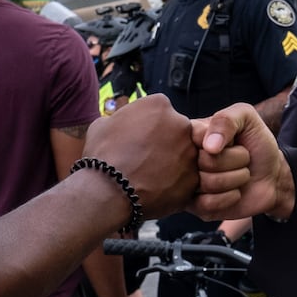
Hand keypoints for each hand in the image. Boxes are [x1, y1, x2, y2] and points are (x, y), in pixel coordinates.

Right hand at [84, 94, 196, 219]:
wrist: (108, 191)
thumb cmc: (103, 155)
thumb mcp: (103, 124)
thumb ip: (121, 119)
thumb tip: (121, 123)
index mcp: (159, 105)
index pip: (159, 111)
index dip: (148, 126)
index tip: (138, 139)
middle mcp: (181, 123)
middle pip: (176, 131)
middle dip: (164, 143)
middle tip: (145, 158)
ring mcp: (190, 152)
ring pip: (183, 155)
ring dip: (171, 163)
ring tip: (149, 176)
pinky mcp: (193, 178)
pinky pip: (186, 179)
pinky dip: (174, 184)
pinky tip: (156, 190)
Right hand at [191, 104, 292, 219]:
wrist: (272, 176)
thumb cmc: (256, 143)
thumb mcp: (246, 118)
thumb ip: (227, 120)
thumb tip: (209, 146)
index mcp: (191, 134)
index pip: (196, 135)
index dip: (224, 141)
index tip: (234, 140)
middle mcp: (185, 159)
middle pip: (204, 161)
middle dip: (234, 160)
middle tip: (242, 159)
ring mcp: (189, 184)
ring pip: (206, 183)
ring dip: (235, 178)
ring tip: (240, 174)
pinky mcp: (196, 206)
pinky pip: (205, 204)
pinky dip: (228, 198)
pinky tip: (235, 192)